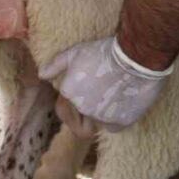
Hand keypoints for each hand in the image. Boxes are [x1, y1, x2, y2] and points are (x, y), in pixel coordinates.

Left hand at [39, 36, 170, 135]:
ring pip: (97, 121)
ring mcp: (102, 118)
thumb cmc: (104, 53)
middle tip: (99, 89)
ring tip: (111, 93)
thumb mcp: (74, 53)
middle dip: (85, 104)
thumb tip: (42, 75)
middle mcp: (83, 109)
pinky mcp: (122, 122)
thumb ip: (55, 65)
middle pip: (81, 113)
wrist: (135, 58)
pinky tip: (120, 103)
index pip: (66, 102)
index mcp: (69, 93)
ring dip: (101, 112)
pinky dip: (114, 118)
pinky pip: (113, 126)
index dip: (74, 93)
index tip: (86, 82)